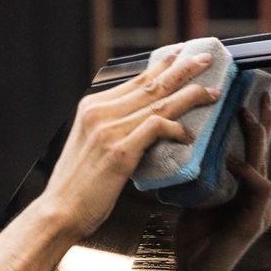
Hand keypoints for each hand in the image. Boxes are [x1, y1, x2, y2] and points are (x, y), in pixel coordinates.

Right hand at [42, 48, 221, 238]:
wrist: (58, 213)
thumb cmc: (77, 189)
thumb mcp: (91, 149)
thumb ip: (112, 132)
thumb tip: (143, 128)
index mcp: (91, 109)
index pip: (134, 81)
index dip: (161, 67)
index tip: (180, 56)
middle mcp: (99, 113)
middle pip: (150, 84)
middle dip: (182, 69)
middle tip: (205, 59)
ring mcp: (108, 131)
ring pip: (158, 102)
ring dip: (189, 95)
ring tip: (212, 92)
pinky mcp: (119, 151)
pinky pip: (156, 127)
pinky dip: (175, 128)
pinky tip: (187, 134)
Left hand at [175, 88, 270, 270]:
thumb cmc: (194, 237)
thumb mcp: (196, 195)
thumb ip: (202, 172)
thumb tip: (185, 139)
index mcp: (247, 187)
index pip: (253, 148)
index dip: (254, 122)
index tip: (248, 92)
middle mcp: (258, 194)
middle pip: (264, 149)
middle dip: (263, 118)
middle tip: (259, 90)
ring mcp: (260, 208)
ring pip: (264, 162)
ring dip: (256, 136)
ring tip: (244, 112)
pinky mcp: (256, 221)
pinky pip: (259, 187)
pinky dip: (246, 171)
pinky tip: (231, 158)